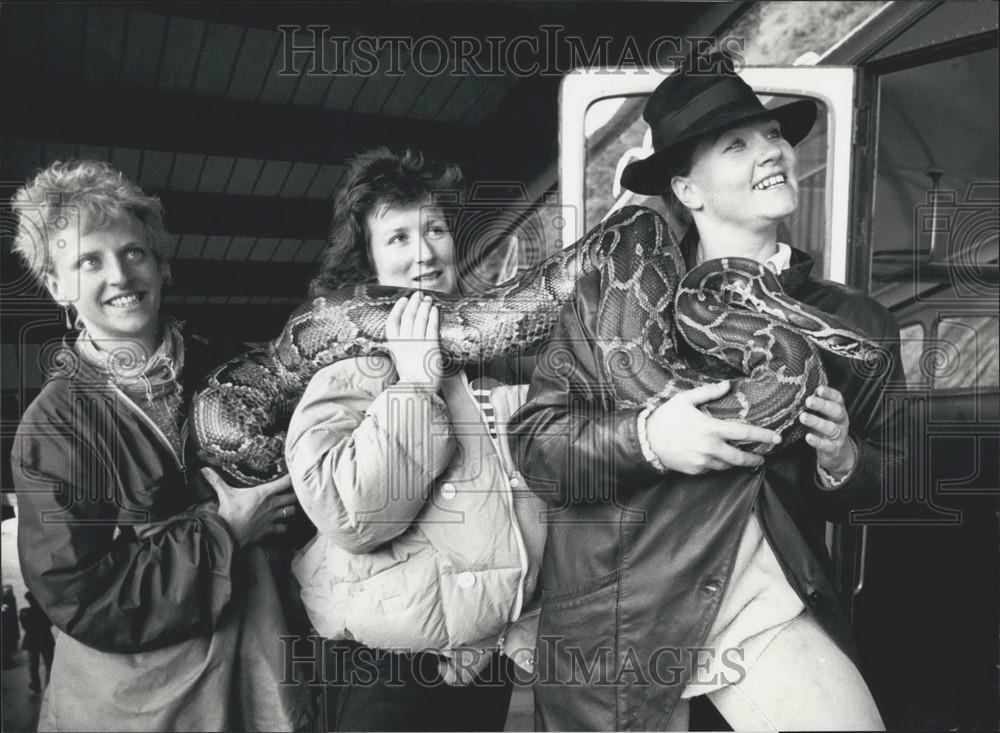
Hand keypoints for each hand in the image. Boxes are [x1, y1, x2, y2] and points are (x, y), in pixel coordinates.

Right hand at [202, 468, 296, 547]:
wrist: (229, 535)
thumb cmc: (229, 513)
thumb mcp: (224, 494)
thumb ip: (216, 480)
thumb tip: (204, 470)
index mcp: (264, 494)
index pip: (284, 483)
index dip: (292, 477)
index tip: (295, 474)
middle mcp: (271, 505)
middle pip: (292, 497)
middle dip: (294, 494)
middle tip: (296, 490)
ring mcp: (271, 518)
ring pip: (290, 511)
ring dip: (291, 508)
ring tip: (290, 505)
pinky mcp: (268, 529)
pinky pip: (282, 527)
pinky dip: (283, 526)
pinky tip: (283, 524)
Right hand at [386, 292, 442, 391]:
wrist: (419, 391)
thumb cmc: (411, 379)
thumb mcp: (400, 362)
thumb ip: (401, 349)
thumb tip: (406, 337)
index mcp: (394, 347)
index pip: (392, 322)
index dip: (398, 308)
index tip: (403, 300)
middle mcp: (404, 343)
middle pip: (407, 317)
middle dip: (413, 303)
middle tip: (418, 295)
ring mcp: (417, 344)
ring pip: (420, 319)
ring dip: (424, 306)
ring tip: (428, 299)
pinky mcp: (430, 347)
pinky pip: (431, 327)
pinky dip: (433, 316)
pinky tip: (435, 309)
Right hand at [646, 381, 781, 474]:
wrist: (646, 441)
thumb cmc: (666, 418)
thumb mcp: (685, 399)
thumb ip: (708, 392)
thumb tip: (727, 385)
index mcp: (711, 429)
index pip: (745, 434)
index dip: (763, 436)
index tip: (776, 438)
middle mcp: (710, 448)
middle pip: (740, 458)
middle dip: (755, 459)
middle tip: (764, 458)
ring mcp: (703, 462)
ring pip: (727, 466)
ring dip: (736, 462)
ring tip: (741, 458)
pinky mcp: (695, 470)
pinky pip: (712, 469)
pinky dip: (717, 464)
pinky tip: (717, 458)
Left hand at [799, 385, 855, 478]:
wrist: (837, 453)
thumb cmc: (825, 428)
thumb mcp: (823, 415)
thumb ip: (814, 404)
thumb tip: (796, 389)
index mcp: (838, 410)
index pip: (837, 399)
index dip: (829, 393)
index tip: (818, 389)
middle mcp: (840, 421)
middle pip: (836, 411)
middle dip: (822, 405)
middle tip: (808, 401)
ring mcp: (838, 436)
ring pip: (830, 428)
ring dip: (816, 422)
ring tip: (803, 417)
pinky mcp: (833, 449)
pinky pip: (826, 445)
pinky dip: (817, 441)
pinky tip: (808, 437)